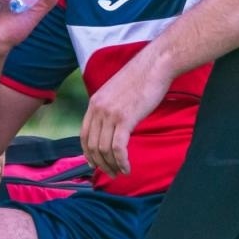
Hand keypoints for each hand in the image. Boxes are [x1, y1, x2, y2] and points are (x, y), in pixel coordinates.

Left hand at [81, 48, 171, 177]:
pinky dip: (121, 161)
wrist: (154, 65)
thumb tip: (112, 126)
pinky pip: (118, 148)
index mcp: (94, 102)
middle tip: (110, 173)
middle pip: (92, 145)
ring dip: (111, 165)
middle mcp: (98, 109)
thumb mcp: (117, 92)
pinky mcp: (125, 119)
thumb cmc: (141, 78)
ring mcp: (110, 114)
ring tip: (120, 172)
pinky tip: (127, 167)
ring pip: (104, 149)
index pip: (83, 134)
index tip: (94, 163)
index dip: (87, 152)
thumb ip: (110, 108)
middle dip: (100, 163)